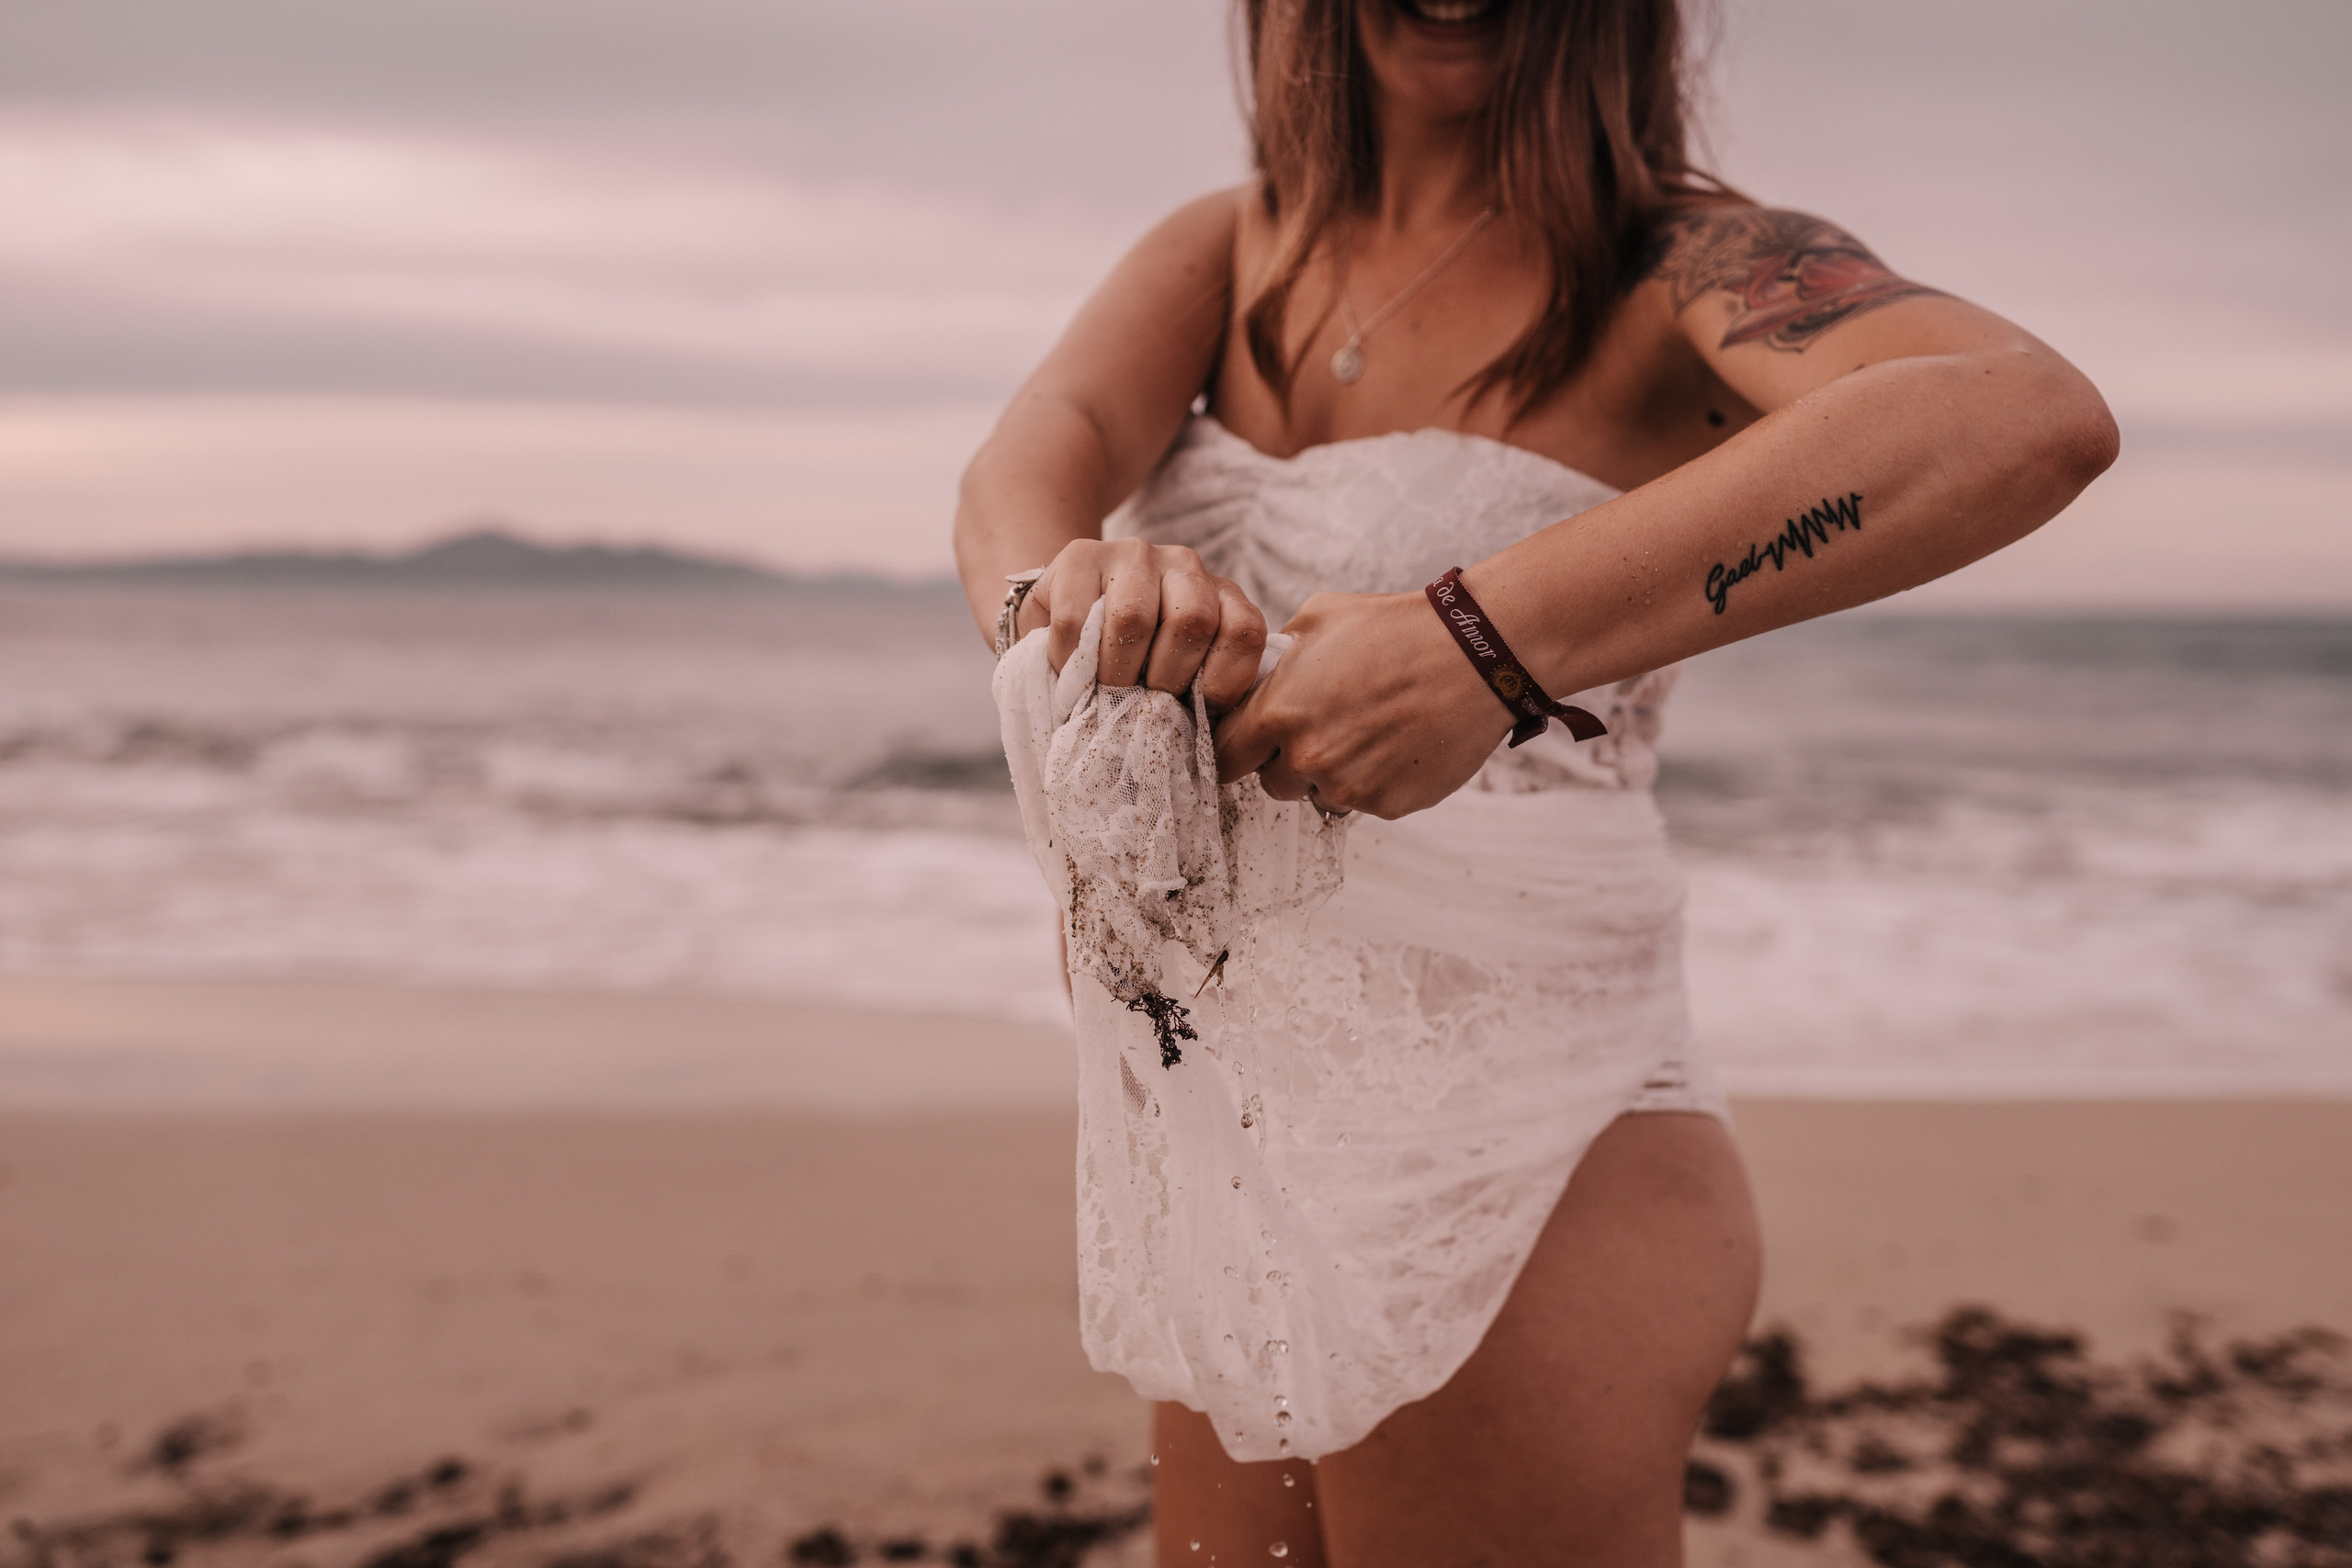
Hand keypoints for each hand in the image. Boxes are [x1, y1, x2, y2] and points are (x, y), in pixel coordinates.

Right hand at [1023, 537, 1266, 710]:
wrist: (1072, 610)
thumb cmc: (1133, 658)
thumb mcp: (1179, 672)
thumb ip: (1201, 693)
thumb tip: (1208, 736)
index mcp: (1220, 595)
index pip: (1243, 630)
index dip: (1222, 683)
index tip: (1193, 712)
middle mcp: (1184, 565)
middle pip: (1192, 622)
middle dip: (1166, 679)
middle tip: (1142, 706)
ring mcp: (1133, 554)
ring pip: (1134, 618)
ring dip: (1116, 672)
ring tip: (1104, 693)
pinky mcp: (1081, 555)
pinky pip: (1077, 618)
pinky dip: (1071, 659)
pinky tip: (1070, 671)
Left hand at [1213, 589, 1512, 819]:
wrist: (1474, 655)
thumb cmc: (1396, 629)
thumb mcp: (1319, 617)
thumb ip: (1277, 655)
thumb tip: (1257, 674)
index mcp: (1279, 713)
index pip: (1226, 756)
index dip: (1236, 747)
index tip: (1249, 740)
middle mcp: (1308, 759)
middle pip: (1272, 781)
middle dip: (1286, 760)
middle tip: (1324, 725)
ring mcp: (1349, 787)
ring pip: (1319, 794)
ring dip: (1331, 773)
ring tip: (1367, 730)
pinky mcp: (1389, 805)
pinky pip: (1365, 802)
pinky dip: (1375, 780)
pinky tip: (1398, 743)